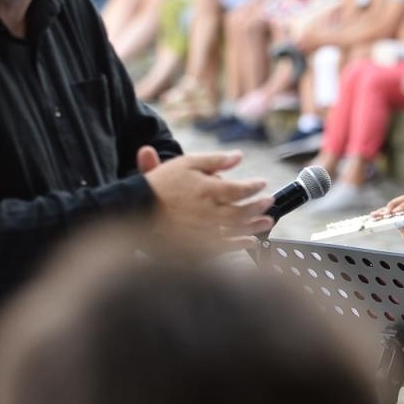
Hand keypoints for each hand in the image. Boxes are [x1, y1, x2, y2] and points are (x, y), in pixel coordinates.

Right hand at [139, 147, 272, 245]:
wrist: (134, 210)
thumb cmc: (158, 185)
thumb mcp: (186, 164)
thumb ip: (214, 160)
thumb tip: (238, 156)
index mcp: (209, 191)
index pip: (240, 189)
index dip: (254, 187)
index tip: (262, 184)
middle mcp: (210, 213)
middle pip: (243, 211)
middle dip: (259, 206)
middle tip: (270, 202)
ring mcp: (205, 231)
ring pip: (237, 229)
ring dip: (255, 225)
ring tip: (267, 221)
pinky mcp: (198, 246)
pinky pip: (225, 247)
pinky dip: (240, 244)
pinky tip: (250, 241)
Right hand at [379, 195, 403, 262]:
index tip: (397, 212)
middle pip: (402, 202)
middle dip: (393, 205)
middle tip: (387, 213)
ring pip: (394, 210)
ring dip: (384, 211)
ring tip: (375, 215)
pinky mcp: (400, 225)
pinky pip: (390, 219)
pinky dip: (382, 218)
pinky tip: (373, 217)